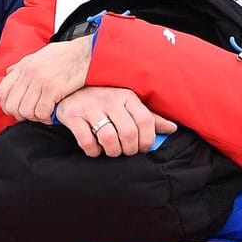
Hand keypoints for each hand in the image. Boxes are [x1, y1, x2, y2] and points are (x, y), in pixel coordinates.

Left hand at [0, 38, 92, 123]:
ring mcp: (40, 81)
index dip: (6, 105)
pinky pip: (41, 112)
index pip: (1, 91)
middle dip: (20, 115)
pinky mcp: (53, 88)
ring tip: (43, 114)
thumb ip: (22, 65)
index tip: (16, 110)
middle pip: (11, 105)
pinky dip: (46, 118)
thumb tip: (9, 72)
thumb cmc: (65, 55)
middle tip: (31, 115)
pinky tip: (52, 114)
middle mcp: (29, 73)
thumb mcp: (38, 55)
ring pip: (25, 111)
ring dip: (34, 117)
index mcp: (23, 66)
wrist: (86, 53)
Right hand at [55, 86, 176, 156]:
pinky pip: (87, 141)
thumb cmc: (103, 99)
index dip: (147, 140)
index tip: (142, 148)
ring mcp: (90, 106)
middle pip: (128, 133)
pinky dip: (93, 151)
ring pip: (108, 138)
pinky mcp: (72, 115)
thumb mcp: (127, 104)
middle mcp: (110, 99)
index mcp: (127, 95)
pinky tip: (95, 149)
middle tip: (125, 152)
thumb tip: (172, 129)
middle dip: (129, 150)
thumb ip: (149, 117)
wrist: (69, 89)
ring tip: (111, 151)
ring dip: (112, 151)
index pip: (146, 121)